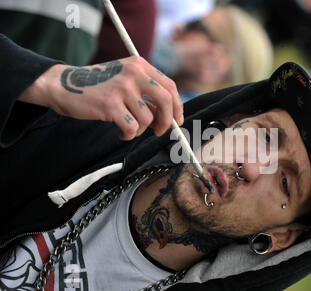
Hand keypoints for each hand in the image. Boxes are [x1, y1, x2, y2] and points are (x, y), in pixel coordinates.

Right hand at [19, 56, 183, 139]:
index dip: (177, 107)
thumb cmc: (98, 86)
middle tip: (159, 131)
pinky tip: (120, 132)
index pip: (169, 86)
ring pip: (147, 119)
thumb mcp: (124, 80)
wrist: (63, 85)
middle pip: (166, 100)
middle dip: (167, 120)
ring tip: (127, 128)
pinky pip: (132, 128)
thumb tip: (168, 117)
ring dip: (140, 130)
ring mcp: (122, 88)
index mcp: (140, 65)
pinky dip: (128, 135)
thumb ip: (146, 94)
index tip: (177, 120)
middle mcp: (133, 73)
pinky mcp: (110, 104)